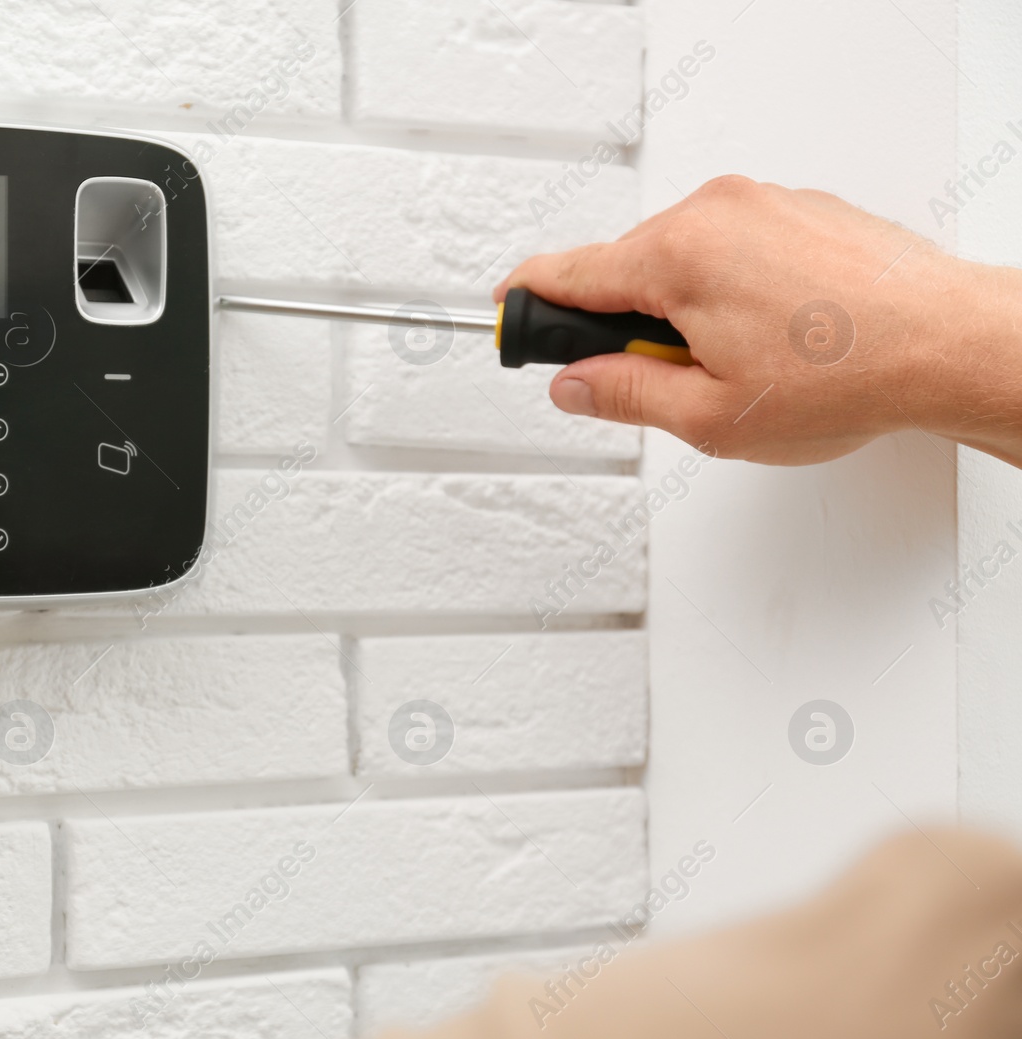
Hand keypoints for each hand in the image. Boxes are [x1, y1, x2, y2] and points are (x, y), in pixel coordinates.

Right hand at [495, 175, 1021, 465]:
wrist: (954, 345)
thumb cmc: (851, 376)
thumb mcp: (709, 416)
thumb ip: (623, 396)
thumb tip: (574, 384)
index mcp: (677, 257)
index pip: (567, 273)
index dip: (525, 302)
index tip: (504, 315)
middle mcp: (715, 211)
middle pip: (627, 268)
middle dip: (627, 325)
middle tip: (663, 382)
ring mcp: (763, 203)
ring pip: (683, 258)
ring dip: (685, 310)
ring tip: (740, 365)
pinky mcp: (801, 208)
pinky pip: (734, 245)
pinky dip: (732, 288)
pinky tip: (774, 337)